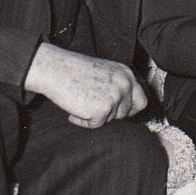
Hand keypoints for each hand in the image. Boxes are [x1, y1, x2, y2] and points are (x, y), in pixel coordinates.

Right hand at [25, 44, 147, 127]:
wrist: (55, 69)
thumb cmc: (74, 70)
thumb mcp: (104, 73)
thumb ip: (117, 86)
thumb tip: (126, 109)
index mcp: (126, 74)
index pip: (140, 100)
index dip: (131, 110)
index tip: (122, 115)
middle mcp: (124, 85)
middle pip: (125, 113)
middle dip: (109, 114)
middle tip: (92, 105)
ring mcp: (114, 98)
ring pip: (109, 119)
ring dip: (94, 116)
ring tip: (80, 101)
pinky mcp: (102, 110)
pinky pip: (94, 125)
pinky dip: (83, 121)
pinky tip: (74, 109)